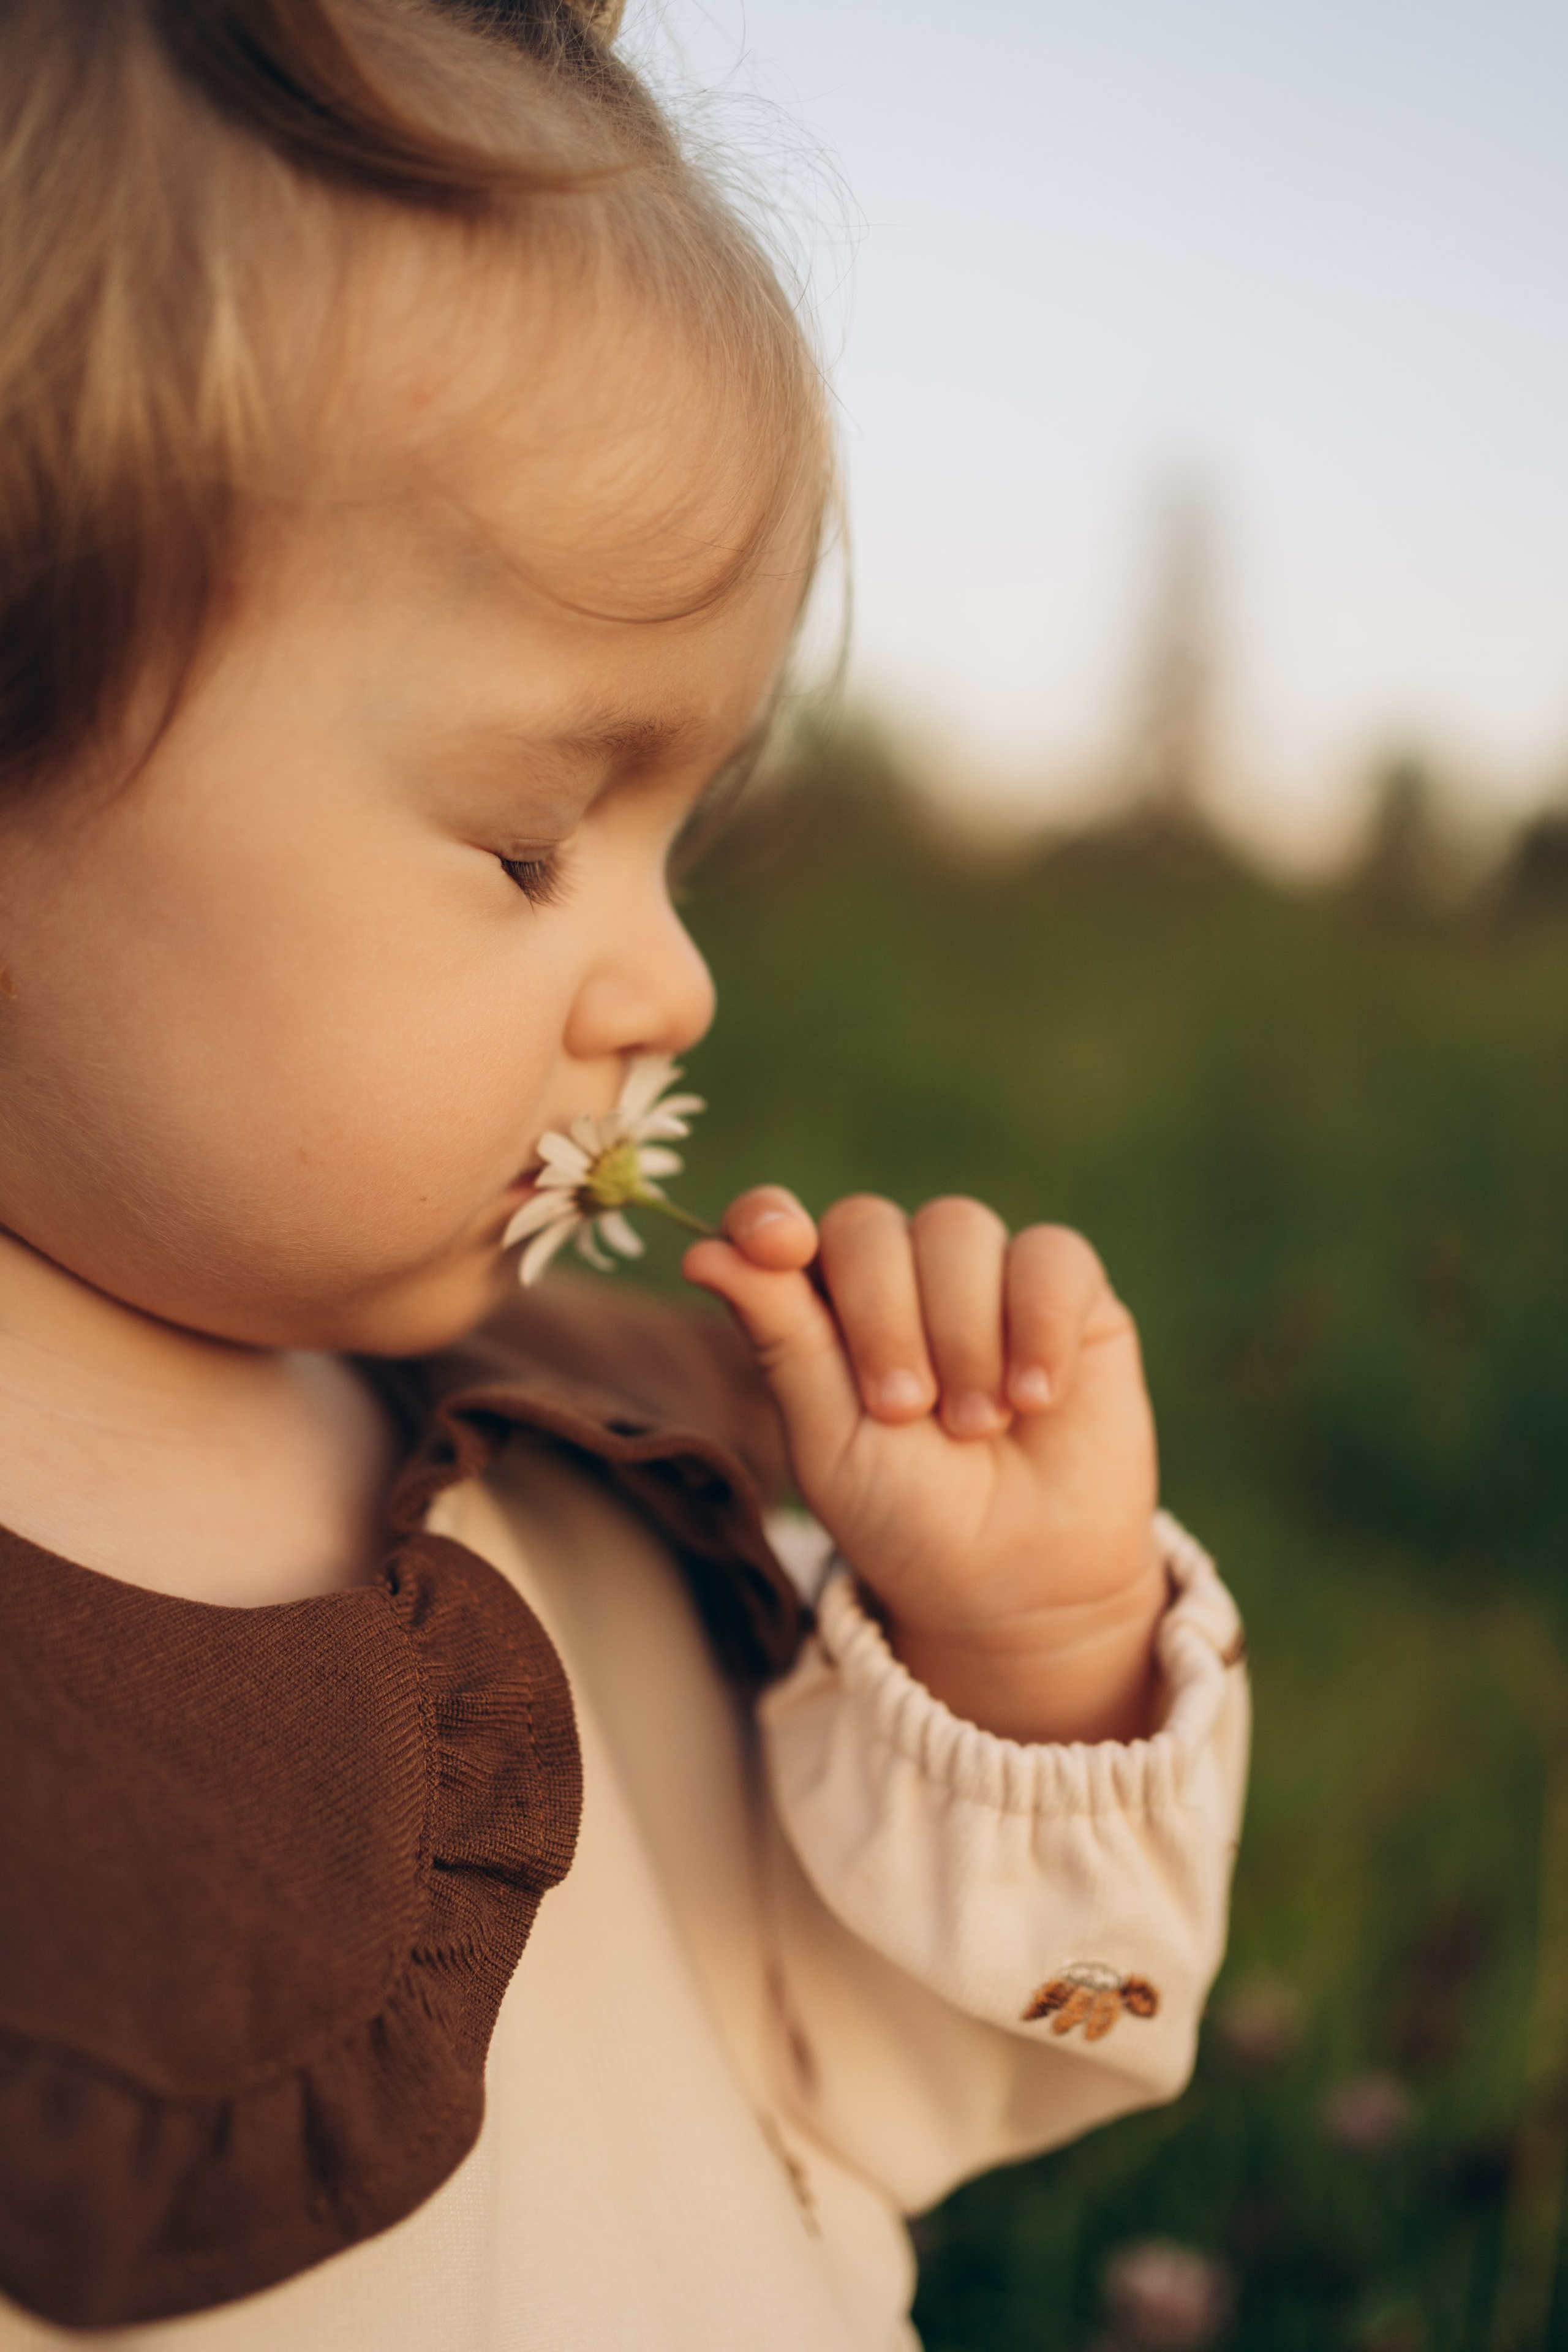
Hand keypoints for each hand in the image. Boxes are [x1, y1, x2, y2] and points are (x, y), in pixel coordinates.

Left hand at [684, 1189, 1164, 1744]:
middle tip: (904, 1413)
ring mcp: (985, 1274)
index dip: (767, 1219)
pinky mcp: (1070, 1292)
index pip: (775, 1225)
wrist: (1022, 1582)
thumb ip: (782, 1339)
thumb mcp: (830, 1442)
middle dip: (882, 1320)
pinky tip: (1037, 1397)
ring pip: (959, 1230)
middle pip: (869, 1226)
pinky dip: (1039, 1325)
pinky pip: (1051, 1256)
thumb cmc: (909, 1517)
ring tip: (977, 1427)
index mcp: (820, 1307)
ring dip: (964, 1335)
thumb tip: (702, 1253)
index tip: (776, 1245)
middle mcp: (899, 1274)